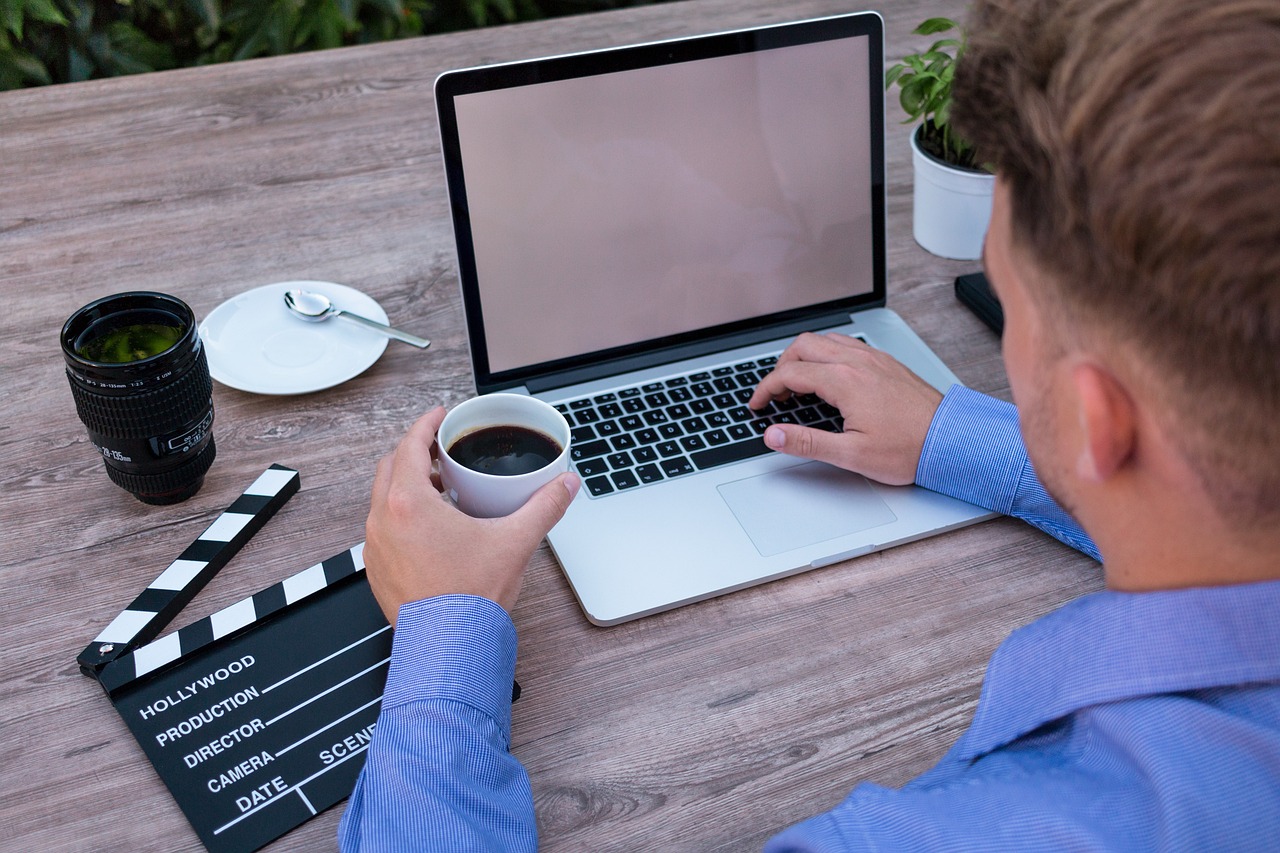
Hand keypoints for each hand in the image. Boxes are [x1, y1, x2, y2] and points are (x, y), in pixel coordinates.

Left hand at [363, 407, 580, 624]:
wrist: (448, 650)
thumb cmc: (471, 599)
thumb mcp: (515, 542)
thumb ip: (544, 506)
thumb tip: (565, 484)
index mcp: (409, 503)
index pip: (410, 445)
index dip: (426, 425)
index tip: (439, 416)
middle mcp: (383, 521)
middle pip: (391, 467)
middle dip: (416, 453)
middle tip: (443, 451)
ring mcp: (375, 547)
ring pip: (384, 499)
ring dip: (408, 485)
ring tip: (442, 490)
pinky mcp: (377, 570)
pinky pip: (384, 528)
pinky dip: (402, 516)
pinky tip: (432, 529)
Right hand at [748, 332, 942, 484]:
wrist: (951, 440)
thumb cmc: (909, 448)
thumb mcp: (851, 454)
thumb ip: (807, 442)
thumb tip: (773, 435)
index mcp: (845, 381)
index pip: (789, 373)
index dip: (765, 389)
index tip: (758, 404)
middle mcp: (858, 362)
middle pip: (803, 345)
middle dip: (780, 366)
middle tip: (775, 392)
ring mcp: (874, 358)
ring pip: (825, 340)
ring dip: (804, 356)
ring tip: (798, 384)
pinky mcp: (886, 362)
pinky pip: (847, 344)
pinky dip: (827, 354)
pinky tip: (830, 376)